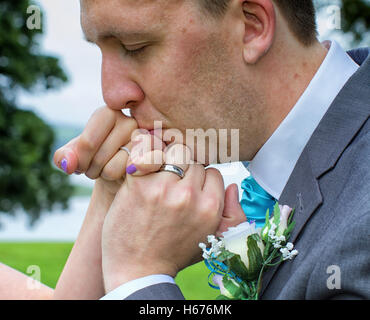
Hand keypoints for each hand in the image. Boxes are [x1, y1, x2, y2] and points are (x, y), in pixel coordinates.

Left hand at [53, 106, 137, 195]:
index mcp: (108, 113)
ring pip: (114, 168)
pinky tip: (122, 175)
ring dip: (105, 176)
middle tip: (93, 169)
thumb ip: (64, 157)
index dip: (79, 160)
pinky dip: (121, 179)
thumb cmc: (96, 159)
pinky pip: (129, 176)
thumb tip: (67, 163)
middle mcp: (129, 121)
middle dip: (91, 170)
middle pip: (100, 156)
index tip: (77, 165)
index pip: (87, 142)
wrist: (119, 172)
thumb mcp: (74, 157)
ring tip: (107, 171)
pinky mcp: (155, 157)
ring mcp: (145, 139)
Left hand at [101, 143, 224, 291]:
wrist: (138, 270)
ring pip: (173, 153)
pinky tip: (142, 169)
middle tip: (171, 186)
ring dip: (166, 162)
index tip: (189, 190)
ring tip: (157, 178)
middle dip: (184, 172)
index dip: (201, 181)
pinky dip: (144, 155)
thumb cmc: (174, 254)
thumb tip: (233, 186)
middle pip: (193, 162)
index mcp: (210, 207)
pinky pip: (146, 152)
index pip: (212, 172)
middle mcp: (190, 195)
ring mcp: (164, 188)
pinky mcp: (139, 184)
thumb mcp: (213, 240)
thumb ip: (233, 215)